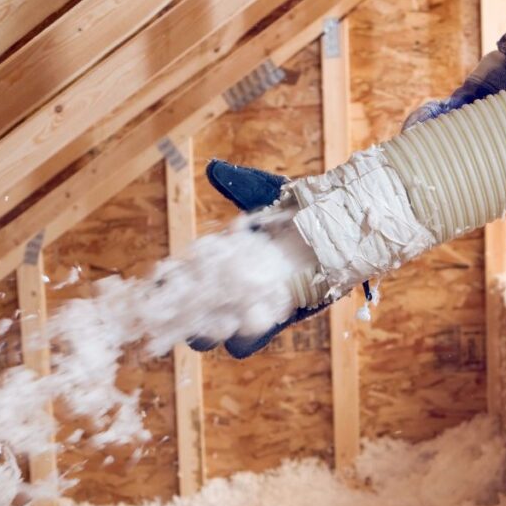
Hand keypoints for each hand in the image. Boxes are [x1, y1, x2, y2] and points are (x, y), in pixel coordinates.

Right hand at [187, 160, 331, 358]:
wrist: (343, 224)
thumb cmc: (303, 206)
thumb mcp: (268, 192)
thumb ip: (241, 185)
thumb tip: (214, 170)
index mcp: (225, 257)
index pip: (188, 274)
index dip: (172, 281)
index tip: (163, 280)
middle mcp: (237, 285)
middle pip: (197, 313)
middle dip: (186, 316)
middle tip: (183, 311)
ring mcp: (258, 304)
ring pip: (223, 332)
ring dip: (213, 332)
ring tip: (213, 324)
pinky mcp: (282, 317)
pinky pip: (258, 335)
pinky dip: (249, 333)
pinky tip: (245, 324)